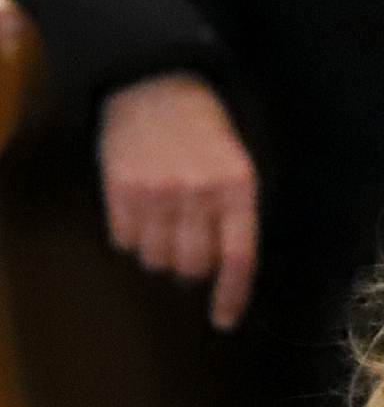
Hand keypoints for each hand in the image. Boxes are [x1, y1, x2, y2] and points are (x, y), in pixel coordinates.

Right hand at [98, 72, 257, 329]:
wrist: (156, 88)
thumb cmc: (204, 133)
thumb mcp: (239, 167)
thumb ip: (237, 215)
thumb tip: (230, 270)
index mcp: (238, 189)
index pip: (239, 257)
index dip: (231, 295)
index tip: (223, 319)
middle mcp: (199, 192)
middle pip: (192, 265)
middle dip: (191, 267)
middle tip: (188, 246)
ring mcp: (157, 191)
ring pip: (156, 257)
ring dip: (159, 252)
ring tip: (163, 223)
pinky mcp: (121, 188)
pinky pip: (124, 240)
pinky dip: (131, 237)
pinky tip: (140, 211)